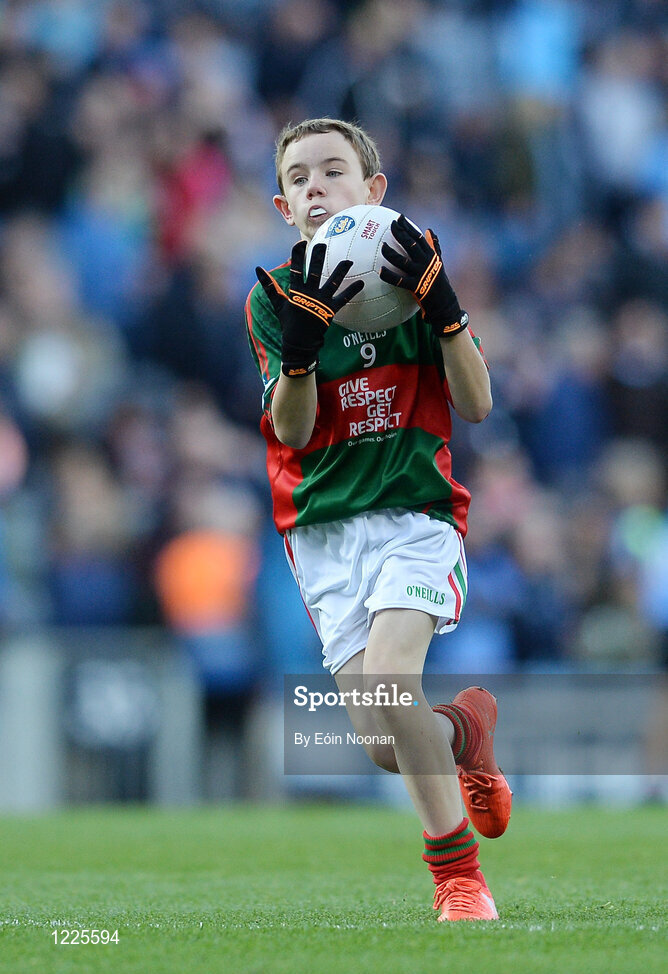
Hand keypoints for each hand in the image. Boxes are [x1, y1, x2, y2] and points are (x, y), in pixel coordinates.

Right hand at [256, 240, 363, 375]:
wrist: (299, 343)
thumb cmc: (289, 322)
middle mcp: (309, 294)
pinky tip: (361, 282)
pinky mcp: (331, 310)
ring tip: (349, 260)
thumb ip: (269, 286)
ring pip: (332, 282)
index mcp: (296, 292)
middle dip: (318, 257)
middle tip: (322, 243)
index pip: (296, 269)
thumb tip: (258, 269)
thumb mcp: (278, 304)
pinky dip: (352, 291)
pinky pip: (343, 299)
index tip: (300, 243)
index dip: (297, 256)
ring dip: (341, 271)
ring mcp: (321, 302)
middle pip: (315, 271)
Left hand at [379, 215, 467, 337]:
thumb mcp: (439, 263)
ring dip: (391, 253)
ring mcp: (420, 274)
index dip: (408, 227)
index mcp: (431, 256)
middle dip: (400, 233)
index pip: (418, 237)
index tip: (400, 218)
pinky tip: (380, 271)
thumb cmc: (440, 283)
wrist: (445, 303)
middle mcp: (426, 262)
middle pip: (411, 244)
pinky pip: (399, 280)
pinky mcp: (415, 287)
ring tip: (382, 246)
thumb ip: (434, 247)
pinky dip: (389, 276)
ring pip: (403, 260)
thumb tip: (430, 230)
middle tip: (391, 225)